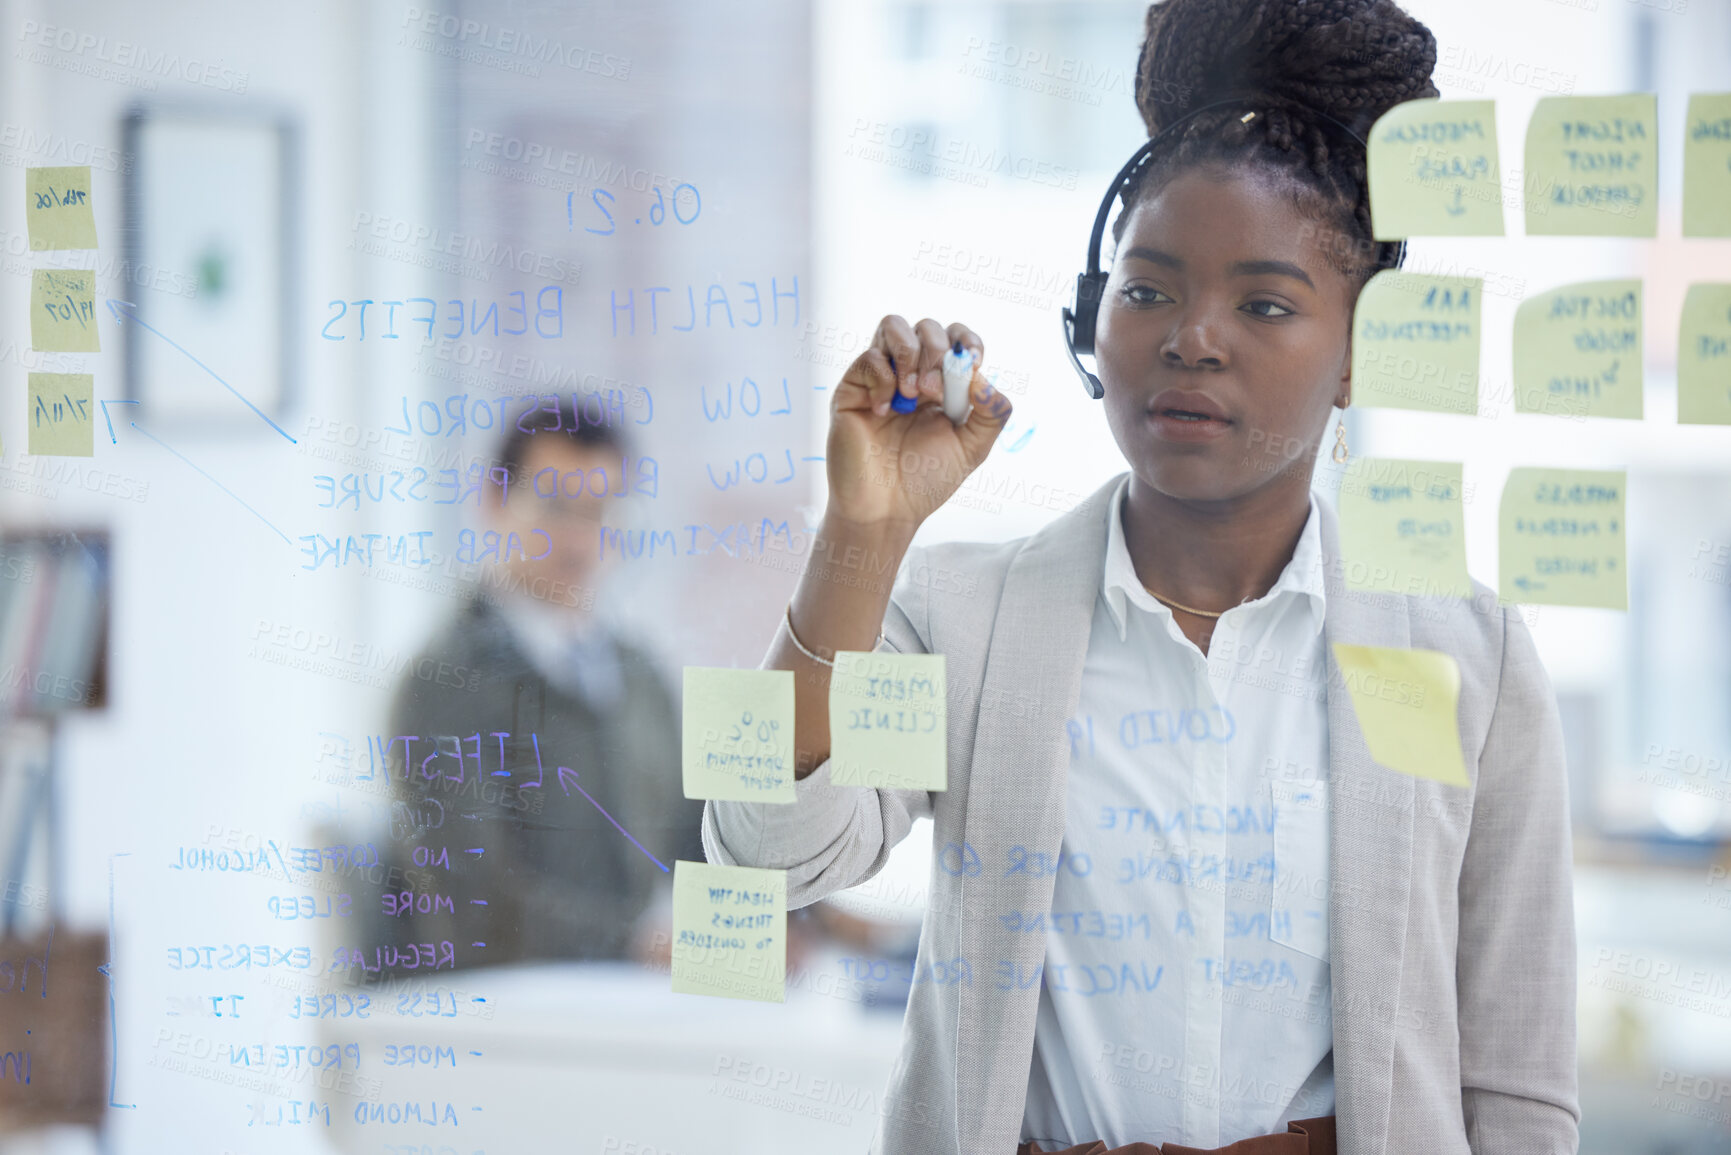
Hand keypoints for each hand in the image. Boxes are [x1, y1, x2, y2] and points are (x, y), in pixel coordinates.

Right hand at [825, 315, 1012, 529]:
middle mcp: (912, 375)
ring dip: (910, 354)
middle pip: (926, 326)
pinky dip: (882, 379)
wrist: (886, 509)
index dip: (966, 341)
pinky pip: (868, 357)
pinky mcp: (852, 389)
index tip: (972, 364)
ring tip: (912, 394)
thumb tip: (982, 377)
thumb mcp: (973, 448)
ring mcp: (880, 379)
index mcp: (943, 384)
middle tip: (935, 391)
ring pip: (893, 326)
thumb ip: (992, 413)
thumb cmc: (925, 480)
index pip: (956, 338)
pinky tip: (885, 412)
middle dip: (937, 351)